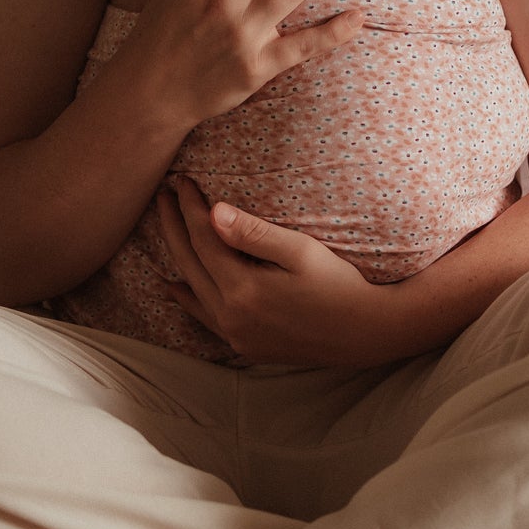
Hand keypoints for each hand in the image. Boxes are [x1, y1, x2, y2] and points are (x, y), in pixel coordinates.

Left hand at [156, 178, 401, 366]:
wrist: (366, 332)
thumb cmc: (339, 284)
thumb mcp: (300, 251)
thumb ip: (254, 233)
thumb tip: (212, 212)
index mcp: (243, 290)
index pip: (204, 239)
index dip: (190, 208)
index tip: (182, 181)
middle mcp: (232, 317)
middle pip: (189, 263)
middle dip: (174, 226)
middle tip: (163, 195)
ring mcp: (236, 335)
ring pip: (192, 291)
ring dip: (177, 258)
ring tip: (166, 228)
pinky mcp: (245, 346)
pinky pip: (205, 318)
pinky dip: (188, 299)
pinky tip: (176, 288)